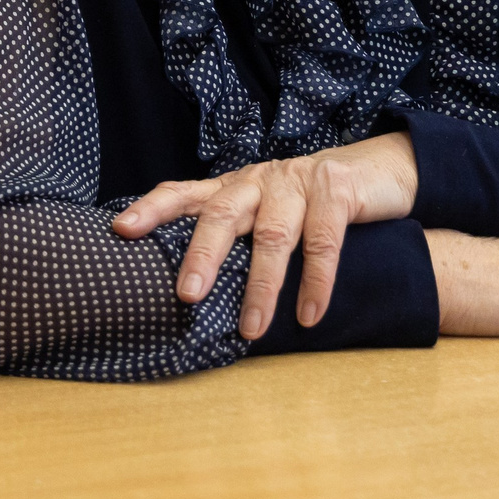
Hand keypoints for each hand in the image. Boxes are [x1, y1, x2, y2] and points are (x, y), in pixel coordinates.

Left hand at [110, 132, 416, 338]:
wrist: (377, 170)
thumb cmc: (308, 202)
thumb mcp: (264, 211)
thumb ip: (235, 237)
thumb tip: (193, 291)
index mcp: (234, 187)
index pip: (183, 192)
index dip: (151, 209)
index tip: (121, 229)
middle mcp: (258, 181)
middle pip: (223, 215)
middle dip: (202, 255)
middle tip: (186, 295)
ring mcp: (297, 183)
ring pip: (273, 236)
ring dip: (262, 286)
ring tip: (251, 328)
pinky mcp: (337, 192)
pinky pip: (324, 242)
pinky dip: (316, 281)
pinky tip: (310, 314)